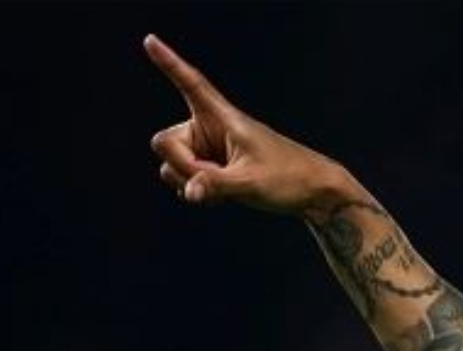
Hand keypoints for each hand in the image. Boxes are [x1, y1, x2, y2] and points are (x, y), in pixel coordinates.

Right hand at [144, 34, 345, 212]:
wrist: (312, 193)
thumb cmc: (289, 178)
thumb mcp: (250, 182)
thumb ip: (215, 186)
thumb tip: (189, 192)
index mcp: (222, 117)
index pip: (191, 84)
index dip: (168, 63)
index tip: (150, 40)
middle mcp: (209, 129)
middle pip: (165, 143)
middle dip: (182, 166)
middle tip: (213, 178)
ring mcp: (208, 151)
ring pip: (170, 166)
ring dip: (189, 182)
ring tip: (224, 187)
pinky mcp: (211, 170)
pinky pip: (184, 182)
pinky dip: (196, 192)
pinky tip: (220, 197)